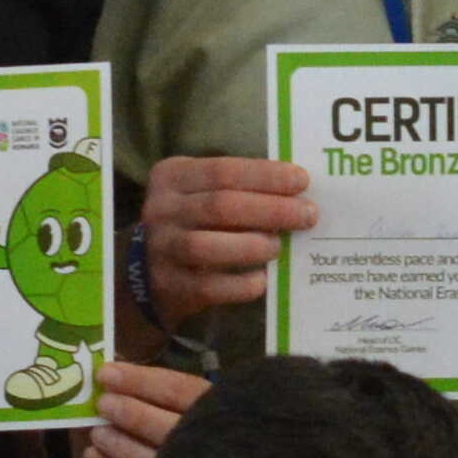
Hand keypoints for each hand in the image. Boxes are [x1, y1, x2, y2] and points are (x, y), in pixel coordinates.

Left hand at [75, 346, 209, 457]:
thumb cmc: (215, 434)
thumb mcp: (204, 404)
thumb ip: (166, 392)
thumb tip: (114, 373)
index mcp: (223, 413)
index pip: (178, 391)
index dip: (139, 381)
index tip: (106, 373)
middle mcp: (214, 448)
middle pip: (167, 430)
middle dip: (130, 414)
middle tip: (102, 404)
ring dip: (119, 449)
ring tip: (97, 435)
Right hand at [136, 152, 313, 326]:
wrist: (149, 272)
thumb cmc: (191, 223)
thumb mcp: (200, 194)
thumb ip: (238, 188)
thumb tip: (296, 192)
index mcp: (172, 177)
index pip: (223, 171)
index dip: (266, 176)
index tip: (302, 181)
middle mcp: (162, 210)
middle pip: (221, 205)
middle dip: (272, 209)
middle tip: (308, 215)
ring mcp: (163, 250)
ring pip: (209, 246)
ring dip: (254, 246)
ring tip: (279, 246)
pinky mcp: (171, 286)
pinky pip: (210, 286)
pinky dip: (242, 284)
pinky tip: (263, 279)